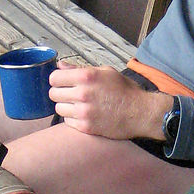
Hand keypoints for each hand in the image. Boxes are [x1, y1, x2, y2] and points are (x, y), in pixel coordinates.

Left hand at [48, 65, 171, 141]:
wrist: (140, 113)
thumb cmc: (125, 91)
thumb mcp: (105, 72)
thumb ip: (80, 68)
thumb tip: (60, 66)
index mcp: (87, 76)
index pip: (54, 78)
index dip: (57, 80)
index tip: (62, 82)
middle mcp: (83, 93)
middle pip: (53, 94)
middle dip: (60, 93)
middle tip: (70, 94)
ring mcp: (84, 112)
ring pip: (58, 108)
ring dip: (66, 106)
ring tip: (78, 105)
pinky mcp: (86, 127)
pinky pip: (67, 121)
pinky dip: (73, 118)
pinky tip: (85, 114)